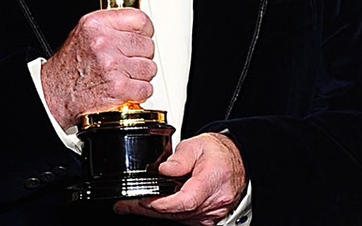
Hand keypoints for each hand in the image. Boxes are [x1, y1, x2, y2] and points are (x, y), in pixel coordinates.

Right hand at [40, 8, 156, 128]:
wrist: (55, 93)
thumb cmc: (69, 65)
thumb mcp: (84, 32)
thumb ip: (111, 25)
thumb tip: (140, 25)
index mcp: (96, 24)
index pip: (139, 20)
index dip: (145, 31)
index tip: (143, 36)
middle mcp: (104, 43)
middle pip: (147, 45)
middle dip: (141, 55)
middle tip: (127, 61)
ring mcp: (112, 66)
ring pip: (149, 68)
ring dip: (140, 75)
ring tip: (123, 75)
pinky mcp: (119, 89)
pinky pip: (146, 88)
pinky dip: (139, 91)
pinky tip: (125, 88)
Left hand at [113, 133, 246, 225]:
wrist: (236, 161)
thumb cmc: (218, 153)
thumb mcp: (197, 144)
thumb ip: (180, 157)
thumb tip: (164, 169)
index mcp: (212, 181)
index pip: (186, 200)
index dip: (163, 204)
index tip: (144, 199)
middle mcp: (213, 202)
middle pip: (177, 212)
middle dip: (148, 209)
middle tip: (125, 204)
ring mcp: (210, 213)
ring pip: (178, 218)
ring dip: (154, 213)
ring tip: (130, 205)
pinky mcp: (206, 218)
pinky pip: (183, 219)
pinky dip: (166, 213)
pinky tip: (150, 207)